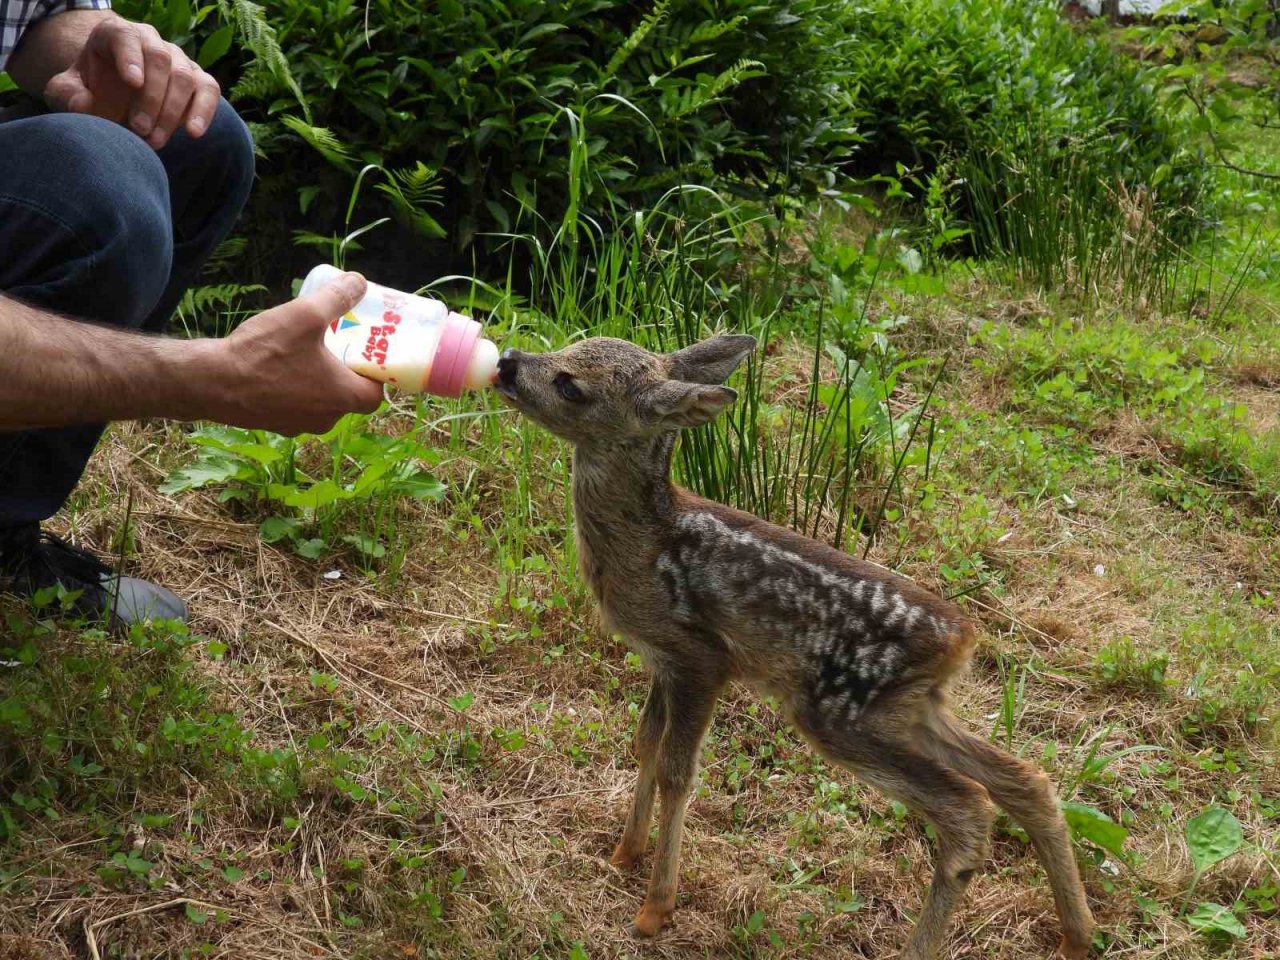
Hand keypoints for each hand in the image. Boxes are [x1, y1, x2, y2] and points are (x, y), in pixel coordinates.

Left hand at [43, 15, 220, 148]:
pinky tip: (193, 133)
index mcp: (116, 34)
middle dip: (152, 97)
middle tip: (139, 128)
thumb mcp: (67, 90)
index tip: (132, 82)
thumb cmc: (90, 90)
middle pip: (161, 60)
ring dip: (172, 112)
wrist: (113, 95)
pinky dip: (204, 111)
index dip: (131, 57)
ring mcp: (178, 59)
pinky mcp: (198, 80)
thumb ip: (67, 94)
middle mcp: (151, 41)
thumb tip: (84, 104)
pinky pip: (209, 90)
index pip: (127, 37)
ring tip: (154, 140)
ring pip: (185, 77)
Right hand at [203, 273, 386, 436]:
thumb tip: (359, 281)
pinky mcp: (275, 424)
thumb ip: (337, 297)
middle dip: (345, 371)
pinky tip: (281, 365)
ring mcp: (298, 425)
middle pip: (348, 396)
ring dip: (319, 379)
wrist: (211, 382)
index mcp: (342, 398)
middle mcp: (326, 419)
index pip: (375, 393)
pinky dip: (295, 388)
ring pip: (321, 401)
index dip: (375, 373)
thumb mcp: (305, 315)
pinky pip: (295, 405)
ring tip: (308, 350)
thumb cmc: (263, 352)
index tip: (365, 351)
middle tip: (338, 344)